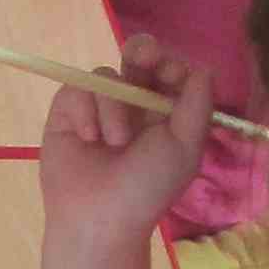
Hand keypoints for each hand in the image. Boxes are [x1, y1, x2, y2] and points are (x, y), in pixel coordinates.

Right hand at [35, 46, 209, 252]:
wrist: (100, 219)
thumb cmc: (147, 187)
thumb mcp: (184, 148)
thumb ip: (197, 106)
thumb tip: (203, 68)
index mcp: (163, 113)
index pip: (168, 71)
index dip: (170, 64)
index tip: (171, 73)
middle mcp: (132, 105)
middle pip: (136, 57)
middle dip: (142, 50)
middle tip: (143, 57)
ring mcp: (97, 108)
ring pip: (105, 76)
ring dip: (113, 106)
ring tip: (114, 142)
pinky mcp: (66, 113)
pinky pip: (74, 90)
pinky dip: (84, 110)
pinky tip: (87, 137)